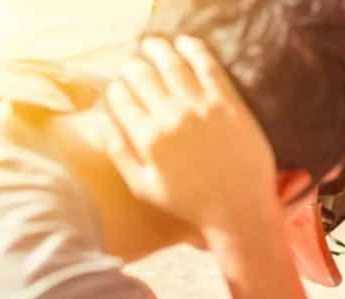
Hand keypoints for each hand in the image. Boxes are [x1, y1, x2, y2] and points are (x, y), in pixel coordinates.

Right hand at [105, 36, 278, 233]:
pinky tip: (186, 44)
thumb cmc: (191, 203)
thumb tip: (105, 121)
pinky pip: (208, 66)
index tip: (122, 89)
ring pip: (171, 63)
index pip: (120, 97)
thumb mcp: (144, 186)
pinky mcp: (229, 103)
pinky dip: (194, 49)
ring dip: (158, 49)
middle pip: (142, 75)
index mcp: (147, 138)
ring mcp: (201, 108)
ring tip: (154, 46)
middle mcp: (171, 117)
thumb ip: (120, 153)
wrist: (239, 208)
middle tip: (136, 67)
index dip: (117, 89)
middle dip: (134, 67)